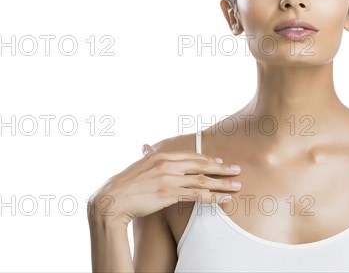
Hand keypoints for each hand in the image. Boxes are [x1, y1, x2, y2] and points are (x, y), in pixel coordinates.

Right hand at [87, 144, 241, 226]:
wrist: (111, 200)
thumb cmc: (124, 186)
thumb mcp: (139, 166)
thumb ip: (149, 158)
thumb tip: (148, 149)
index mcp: (161, 156)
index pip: (191, 156)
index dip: (208, 159)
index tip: (221, 162)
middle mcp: (168, 165)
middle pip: (201, 166)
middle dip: (222, 169)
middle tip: (238, 170)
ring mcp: (169, 179)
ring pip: (203, 181)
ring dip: (223, 184)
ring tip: (238, 186)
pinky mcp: (169, 194)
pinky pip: (197, 196)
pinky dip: (213, 198)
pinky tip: (225, 200)